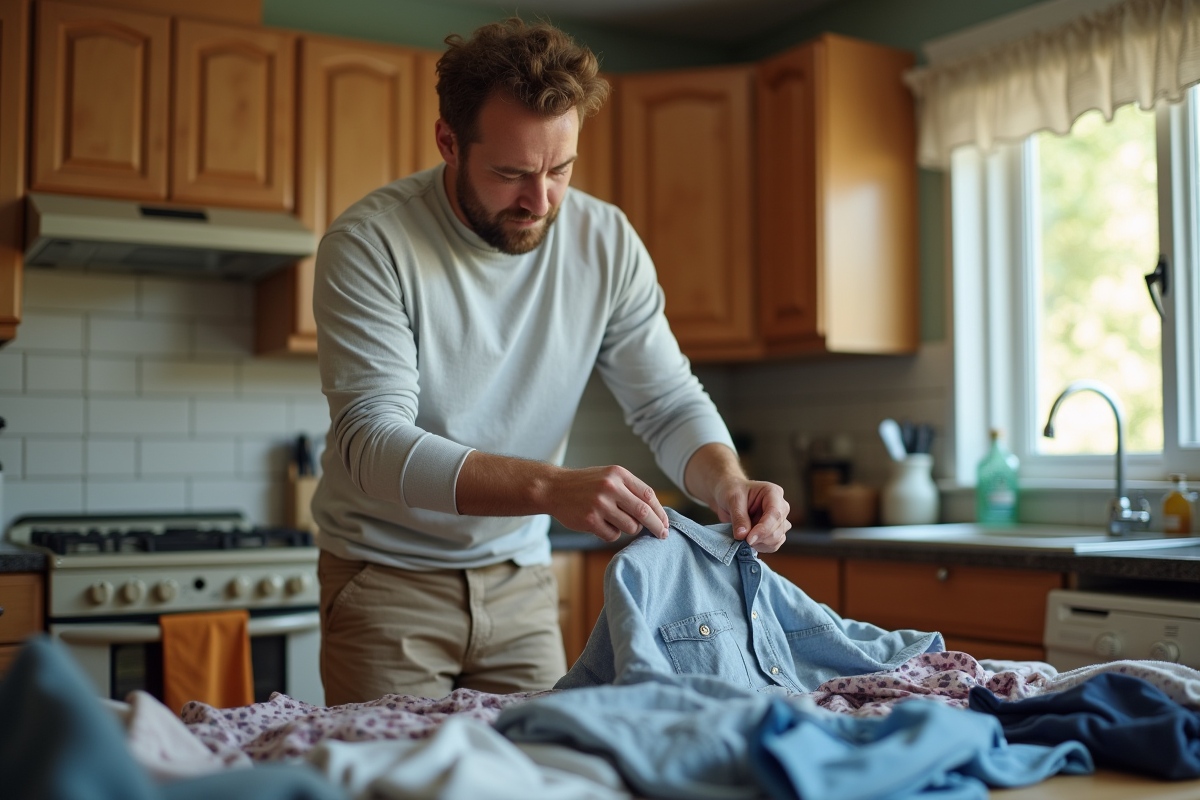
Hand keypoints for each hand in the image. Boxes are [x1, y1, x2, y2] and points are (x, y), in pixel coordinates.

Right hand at [546, 465, 669, 542]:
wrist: (553, 488)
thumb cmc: (585, 484)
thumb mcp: (608, 476)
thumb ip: (630, 489)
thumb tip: (656, 512)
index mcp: (618, 474)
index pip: (648, 495)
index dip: (660, 511)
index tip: (665, 523)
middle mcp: (610, 487)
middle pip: (644, 512)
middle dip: (657, 526)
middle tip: (662, 535)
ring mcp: (599, 504)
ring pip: (630, 526)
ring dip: (629, 529)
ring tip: (615, 521)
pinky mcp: (590, 520)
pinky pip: (612, 535)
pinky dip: (611, 533)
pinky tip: (600, 524)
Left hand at [711, 477, 789, 552]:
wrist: (727, 495)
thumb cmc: (731, 490)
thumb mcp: (732, 499)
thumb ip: (739, 517)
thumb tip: (743, 536)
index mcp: (773, 493)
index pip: (775, 513)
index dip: (763, 529)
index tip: (748, 539)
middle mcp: (780, 507)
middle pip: (778, 528)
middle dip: (760, 538)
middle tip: (742, 539)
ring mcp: (778, 520)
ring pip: (778, 538)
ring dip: (760, 543)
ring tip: (743, 538)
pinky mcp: (773, 531)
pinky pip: (773, 545)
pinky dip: (761, 547)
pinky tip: (749, 541)